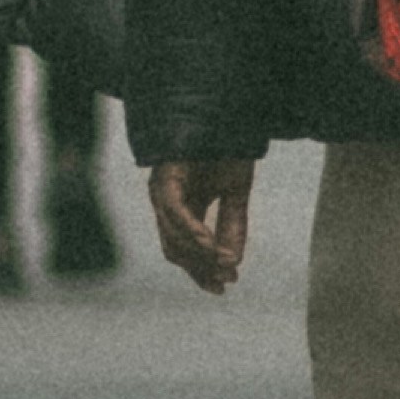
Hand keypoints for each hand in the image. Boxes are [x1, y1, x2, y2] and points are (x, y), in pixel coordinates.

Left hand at [149, 157, 253, 292]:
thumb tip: (233, 262)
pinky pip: (174, 211)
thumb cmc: (228, 147)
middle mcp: (167, 203)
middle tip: (225, 283)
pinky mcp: (165, 178)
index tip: (225, 285)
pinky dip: (190, 230)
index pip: (185, 250)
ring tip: (225, 265)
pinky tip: (208, 244)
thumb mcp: (236, 192)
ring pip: (173, 236)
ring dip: (199, 254)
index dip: (203, 270)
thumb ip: (233, 226)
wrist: (224, 112)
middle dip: (200, 269)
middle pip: (176, 250)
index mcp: (183, 208)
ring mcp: (163, 191)